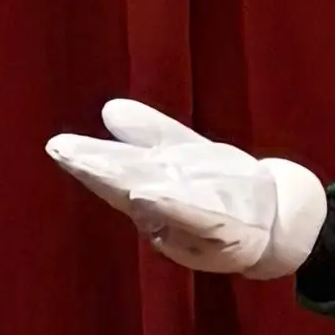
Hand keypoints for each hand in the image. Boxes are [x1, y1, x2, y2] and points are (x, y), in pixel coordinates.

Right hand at [46, 98, 327, 280]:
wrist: (276, 214)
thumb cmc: (217, 186)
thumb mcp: (183, 154)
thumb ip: (149, 133)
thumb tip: (111, 108)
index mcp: (152, 181)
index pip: (115, 167)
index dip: (87, 159)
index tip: (59, 145)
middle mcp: (166, 202)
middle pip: (130, 184)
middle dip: (102, 173)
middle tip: (68, 156)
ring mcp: (195, 215)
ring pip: (160, 202)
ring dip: (135, 191)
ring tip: (113, 177)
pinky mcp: (225, 226)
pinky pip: (198, 216)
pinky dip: (174, 208)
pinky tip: (151, 196)